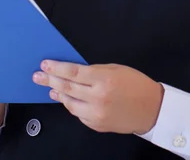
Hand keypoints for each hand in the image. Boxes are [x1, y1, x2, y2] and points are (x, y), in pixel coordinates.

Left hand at [32, 61, 163, 134]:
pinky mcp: (97, 125)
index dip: (57, 68)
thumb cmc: (135, 84)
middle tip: (37, 76)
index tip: (45, 64)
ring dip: (58, 94)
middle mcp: (98, 98)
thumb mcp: (115, 69)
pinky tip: (65, 99)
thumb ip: (94, 71)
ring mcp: (96, 114)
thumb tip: (72, 72)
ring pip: (69, 104)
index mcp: (104, 79)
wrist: (151, 109)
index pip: (73, 73)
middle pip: (67, 88)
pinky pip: (78, 114)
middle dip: (50, 80)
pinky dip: (71, 105)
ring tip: (50, 88)